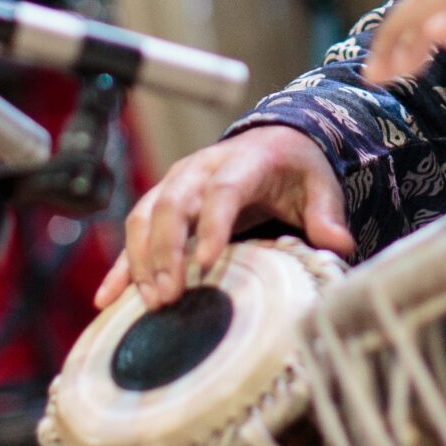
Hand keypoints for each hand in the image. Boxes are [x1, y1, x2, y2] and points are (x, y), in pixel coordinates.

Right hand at [94, 124, 353, 311]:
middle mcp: (199, 170)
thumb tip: (339, 247)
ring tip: (151, 302)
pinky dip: (120, 267)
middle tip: (169, 296)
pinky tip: (107, 299)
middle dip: (166, 250)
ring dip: (142, 260)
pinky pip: (133, 235)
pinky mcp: (160, 205)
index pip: (222, 192)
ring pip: (145, 217)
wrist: (273, 142)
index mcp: (241, 162)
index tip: (207, 264)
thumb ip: (327, 214)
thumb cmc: (295, 169)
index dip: (212, 225)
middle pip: (172, 205)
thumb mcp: (319, 185)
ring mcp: (174, 186)